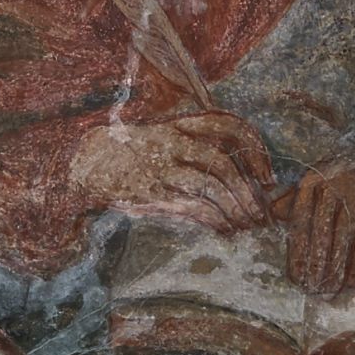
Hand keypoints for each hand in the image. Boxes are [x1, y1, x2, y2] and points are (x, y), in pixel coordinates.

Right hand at [67, 112, 271, 233]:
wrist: (86, 163)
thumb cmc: (136, 153)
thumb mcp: (166, 139)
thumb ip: (199, 148)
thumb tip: (246, 177)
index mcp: (180, 124)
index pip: (228, 124)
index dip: (255, 148)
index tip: (267, 176)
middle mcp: (171, 141)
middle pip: (222, 162)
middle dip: (248, 191)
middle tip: (260, 213)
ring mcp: (159, 166)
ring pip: (209, 185)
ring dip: (235, 209)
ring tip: (245, 225)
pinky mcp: (147, 192)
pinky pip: (190, 205)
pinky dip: (214, 220)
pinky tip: (224, 230)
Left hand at [276, 155, 354, 294]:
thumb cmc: (352, 182)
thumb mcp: (321, 184)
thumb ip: (296, 198)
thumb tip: (271, 214)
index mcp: (314, 180)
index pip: (300, 221)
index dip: (297, 253)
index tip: (296, 279)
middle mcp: (335, 182)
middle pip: (321, 231)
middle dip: (316, 265)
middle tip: (313, 291)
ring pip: (343, 237)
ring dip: (336, 269)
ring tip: (330, 291)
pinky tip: (353, 281)